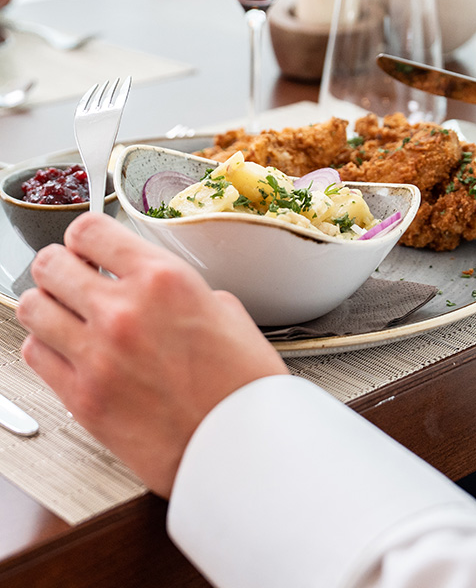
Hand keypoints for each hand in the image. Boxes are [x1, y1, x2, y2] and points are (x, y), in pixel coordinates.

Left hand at [16, 213, 287, 496]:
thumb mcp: (228, 313)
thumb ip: (181, 291)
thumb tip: (155, 289)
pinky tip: (71, 350)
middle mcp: (123, 311)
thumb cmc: (243, 384)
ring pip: (31, 307)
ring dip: (49, 304)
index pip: (89, 230)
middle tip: (77, 276)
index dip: (85, 234)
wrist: (241, 446)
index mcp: (164, 281)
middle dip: (62, 265)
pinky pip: (35, 355)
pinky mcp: (82, 398)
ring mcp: (96, 355)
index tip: (89, 245)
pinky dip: (47, 346)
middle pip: (50, 263)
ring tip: (70, 313)